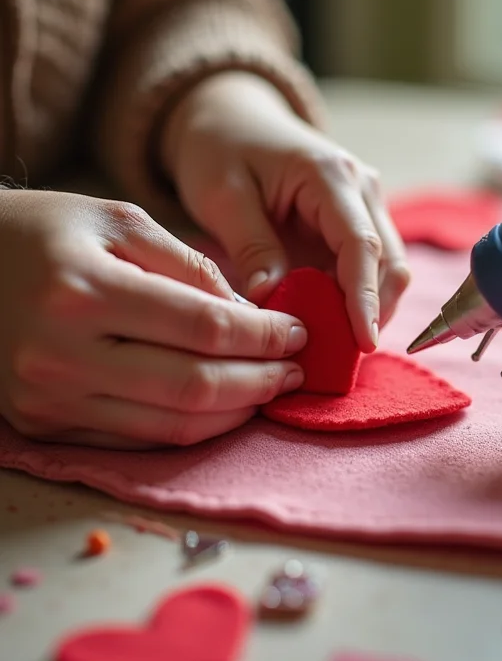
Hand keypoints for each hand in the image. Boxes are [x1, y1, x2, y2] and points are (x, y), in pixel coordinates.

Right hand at [0, 190, 306, 448]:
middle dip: (261, 380)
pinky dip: (193, 428)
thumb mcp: (118, 221)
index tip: (299, 332)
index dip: (264, 335)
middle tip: (297, 370)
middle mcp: (63, 354)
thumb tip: (251, 314)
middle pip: (193, 386)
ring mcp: (50, 399)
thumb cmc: (44, 232)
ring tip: (271, 389)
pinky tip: (225, 409)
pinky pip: (139, 439)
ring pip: (172, 424)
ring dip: (235, 412)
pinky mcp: (45, 425)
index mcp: (83, 290)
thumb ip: (189, 265)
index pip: (203, 327)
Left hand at [160, 71, 410, 352]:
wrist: (233, 119)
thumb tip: (272, 303)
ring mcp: (365, 206)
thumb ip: (252, 247)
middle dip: (372, 313)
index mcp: (330, 175)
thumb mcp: (223, 194)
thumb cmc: (222, 148)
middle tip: (337, 359)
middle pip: (388, 263)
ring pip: (387, 271)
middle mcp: (361, 189)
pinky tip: (330, 325)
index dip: (365, 299)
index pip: (361, 245)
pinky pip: (368, 270)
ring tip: (332, 348)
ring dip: (367, 311)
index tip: (363, 344)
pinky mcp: (356, 224)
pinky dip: (355, 301)